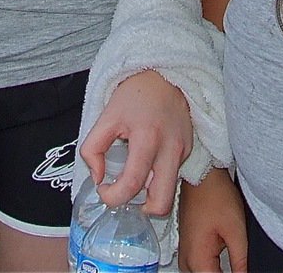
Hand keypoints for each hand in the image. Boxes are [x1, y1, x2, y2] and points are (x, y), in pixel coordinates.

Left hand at [81, 69, 192, 215]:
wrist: (165, 73)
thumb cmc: (135, 93)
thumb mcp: (107, 115)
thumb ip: (93, 148)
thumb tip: (97, 177)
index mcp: (147, 138)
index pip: (132, 184)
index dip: (113, 196)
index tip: (104, 188)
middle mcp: (170, 148)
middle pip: (162, 202)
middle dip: (142, 209)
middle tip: (126, 193)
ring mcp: (183, 150)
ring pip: (170, 192)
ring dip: (151, 193)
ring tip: (137, 176)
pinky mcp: (189, 149)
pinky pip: (173, 174)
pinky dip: (159, 175)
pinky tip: (149, 157)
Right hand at [179, 167, 246, 272]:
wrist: (201, 174)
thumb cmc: (216, 195)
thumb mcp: (236, 231)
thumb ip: (241, 263)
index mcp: (197, 260)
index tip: (243, 270)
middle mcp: (186, 261)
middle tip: (240, 264)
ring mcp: (185, 255)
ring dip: (219, 272)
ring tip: (234, 260)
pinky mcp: (188, 248)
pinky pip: (200, 267)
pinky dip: (213, 267)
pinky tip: (226, 260)